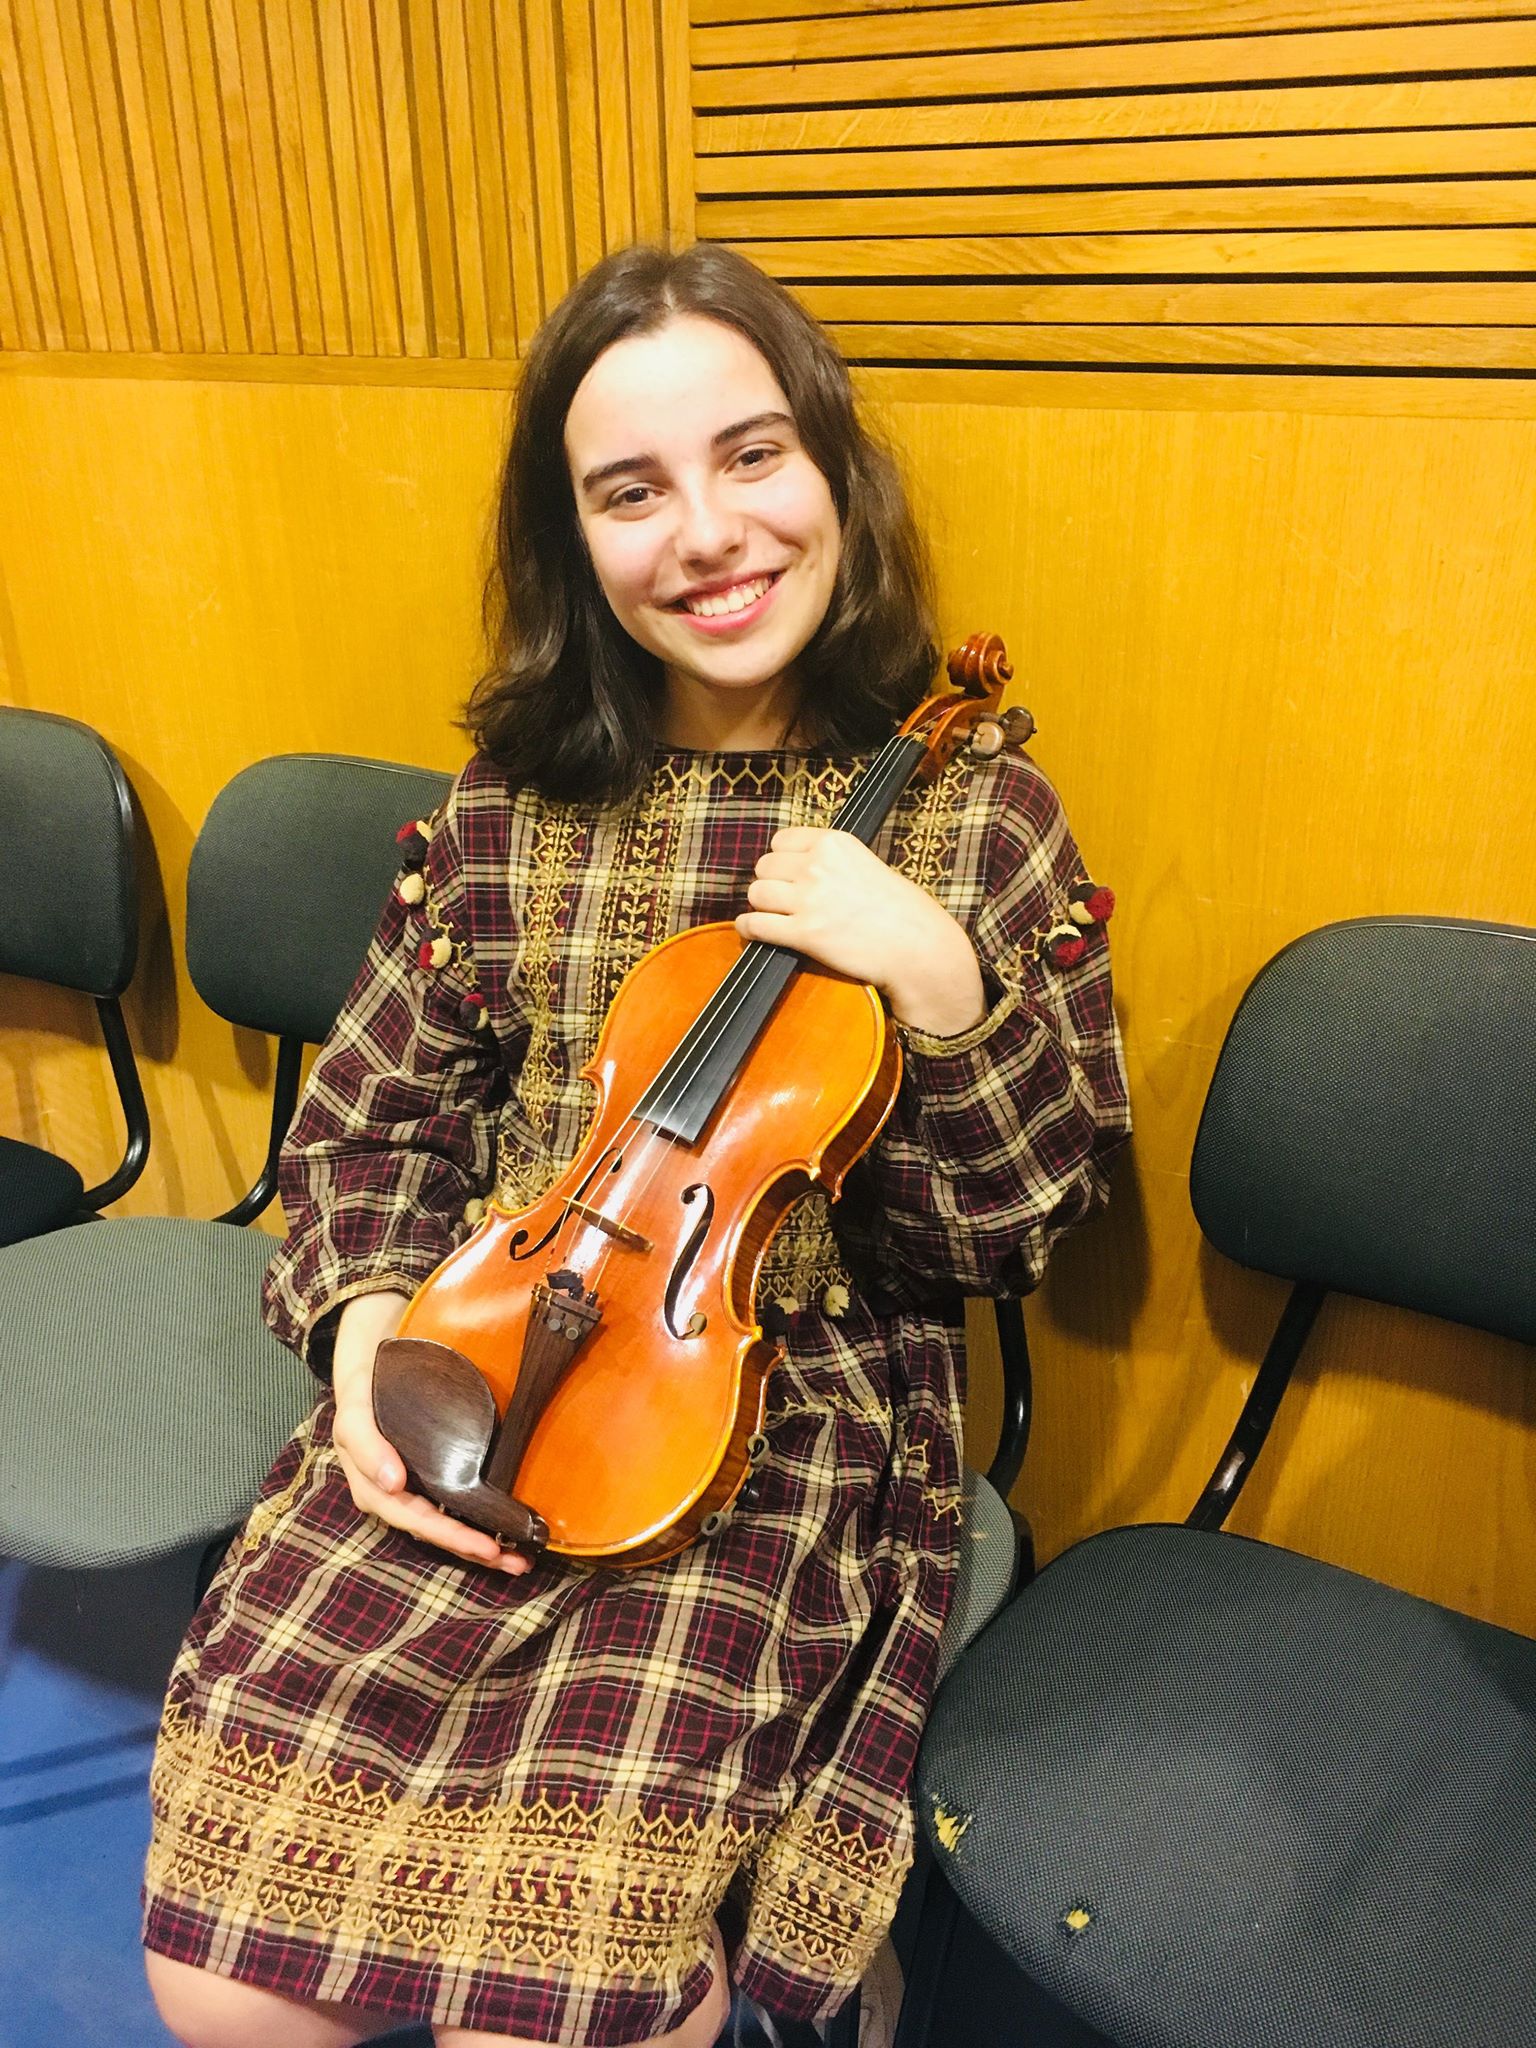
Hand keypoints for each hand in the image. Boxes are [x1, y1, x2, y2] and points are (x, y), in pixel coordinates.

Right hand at [330, 1290, 533, 1575]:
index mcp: (374, 1489)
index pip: (416, 1519)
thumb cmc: (362, 1394)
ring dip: (482, 1548)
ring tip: (520, 1561)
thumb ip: (367, 1446)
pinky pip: (455, 1508)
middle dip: (473, 1550)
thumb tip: (393, 1484)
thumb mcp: (354, 1414)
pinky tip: (508, 1537)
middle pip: (436, 1532)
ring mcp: (415, 1491)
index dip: (450, 1535)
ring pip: (448, 1527)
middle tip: (514, 1562)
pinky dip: (480, 1525)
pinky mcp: (432, 1480)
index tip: (486, 1547)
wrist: (371, 1369)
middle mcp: (396, 1497)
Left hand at [735, 827, 986, 1036]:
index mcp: (835, 843)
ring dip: (761, 906)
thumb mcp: (867, 865)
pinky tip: (754, 930)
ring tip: (772, 915)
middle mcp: (818, 866)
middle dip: (770, 883)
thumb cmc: (901, 911)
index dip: (781, 860)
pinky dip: (749, 928)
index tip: (788, 874)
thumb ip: (831, 862)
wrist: (918, 947)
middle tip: (783, 899)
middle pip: (764, 867)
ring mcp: (809, 900)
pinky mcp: (804, 933)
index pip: (781, 840)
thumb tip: (796, 868)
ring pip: (756, 893)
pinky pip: (756, 924)